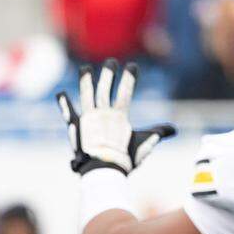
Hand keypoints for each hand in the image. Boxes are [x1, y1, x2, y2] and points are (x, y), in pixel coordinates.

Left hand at [56, 59, 175, 174]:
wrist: (104, 170)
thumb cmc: (124, 160)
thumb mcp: (143, 145)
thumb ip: (156, 134)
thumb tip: (173, 130)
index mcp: (119, 117)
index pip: (125, 93)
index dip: (128, 78)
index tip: (131, 66)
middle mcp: (102, 114)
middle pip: (104, 90)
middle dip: (108, 74)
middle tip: (110, 62)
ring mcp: (88, 119)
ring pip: (87, 95)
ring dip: (86, 81)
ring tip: (85, 69)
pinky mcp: (76, 127)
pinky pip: (69, 113)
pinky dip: (64, 103)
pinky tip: (61, 93)